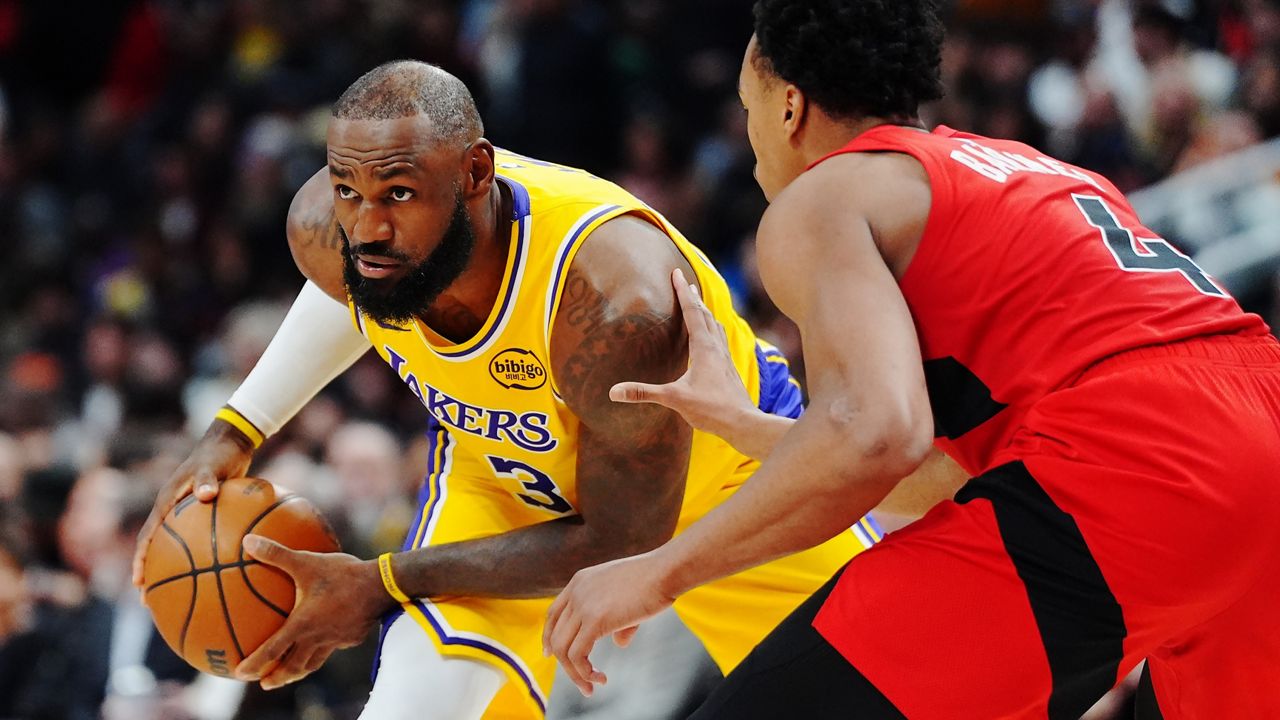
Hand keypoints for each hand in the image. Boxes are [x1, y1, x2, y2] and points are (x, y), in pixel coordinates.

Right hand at [132, 421, 254, 586]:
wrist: (230, 444)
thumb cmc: (219, 454)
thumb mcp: (213, 465)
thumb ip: (208, 479)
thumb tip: (206, 495)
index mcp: (167, 502)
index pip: (148, 536)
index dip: (141, 560)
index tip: (138, 582)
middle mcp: (171, 510)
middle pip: (155, 549)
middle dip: (150, 575)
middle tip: (148, 601)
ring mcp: (184, 513)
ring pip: (174, 548)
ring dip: (172, 571)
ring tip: (176, 596)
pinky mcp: (201, 514)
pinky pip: (197, 540)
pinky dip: (201, 556)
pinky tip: (215, 573)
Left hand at [234, 535, 387, 689]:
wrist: (381, 585)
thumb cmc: (342, 574)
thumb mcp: (306, 561)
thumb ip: (276, 554)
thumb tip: (248, 541)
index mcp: (302, 624)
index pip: (272, 651)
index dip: (254, 665)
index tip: (239, 675)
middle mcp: (317, 638)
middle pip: (293, 667)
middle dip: (276, 678)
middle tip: (264, 683)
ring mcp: (336, 640)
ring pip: (313, 662)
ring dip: (298, 671)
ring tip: (290, 674)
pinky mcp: (352, 637)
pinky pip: (333, 648)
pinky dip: (322, 652)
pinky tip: (325, 642)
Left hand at [542, 551, 676, 696]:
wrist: (666, 570)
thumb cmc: (656, 582)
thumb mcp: (628, 597)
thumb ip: (619, 621)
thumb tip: (619, 643)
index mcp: (581, 581)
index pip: (553, 613)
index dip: (548, 635)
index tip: (549, 654)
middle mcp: (576, 592)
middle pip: (556, 635)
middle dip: (565, 664)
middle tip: (583, 682)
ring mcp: (583, 605)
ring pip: (563, 649)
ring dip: (575, 674)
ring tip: (591, 688)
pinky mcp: (595, 620)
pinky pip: (578, 655)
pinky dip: (585, 673)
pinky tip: (601, 678)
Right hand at [610, 268, 758, 440]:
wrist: (742, 422)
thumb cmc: (711, 409)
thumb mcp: (674, 399)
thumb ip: (644, 393)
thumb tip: (614, 392)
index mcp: (704, 347)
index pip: (692, 312)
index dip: (682, 292)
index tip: (676, 273)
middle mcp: (716, 346)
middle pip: (704, 314)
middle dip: (693, 297)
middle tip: (684, 281)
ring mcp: (725, 356)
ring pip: (714, 325)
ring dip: (704, 311)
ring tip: (698, 304)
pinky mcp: (729, 367)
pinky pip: (720, 338)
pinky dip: (712, 328)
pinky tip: (711, 337)